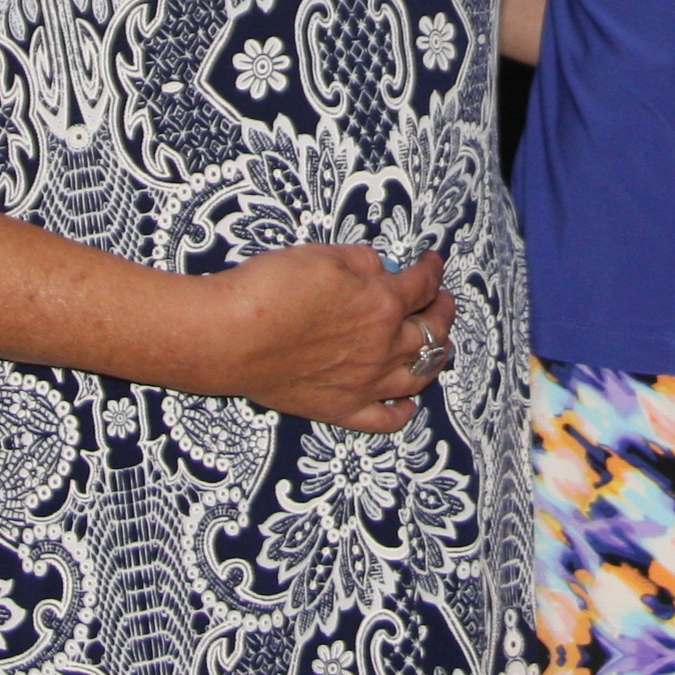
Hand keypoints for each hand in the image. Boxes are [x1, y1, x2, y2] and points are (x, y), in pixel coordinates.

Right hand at [204, 246, 454, 431]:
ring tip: (439, 345)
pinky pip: (386, 419)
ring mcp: (366, 382)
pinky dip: (403, 412)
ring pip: (420, 375)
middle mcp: (384, 346)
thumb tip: (380, 270)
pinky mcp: (341, 409)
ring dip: (436, 357)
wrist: (231, 336)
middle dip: (443, 311)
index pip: (423, 284)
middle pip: (433, 330)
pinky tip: (408, 403)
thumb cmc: (272, 290)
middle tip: (442, 302)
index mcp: (383, 303)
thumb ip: (362, 262)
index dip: (433, 269)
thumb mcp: (325, 255)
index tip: (432, 263)